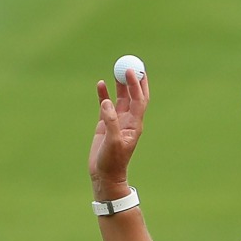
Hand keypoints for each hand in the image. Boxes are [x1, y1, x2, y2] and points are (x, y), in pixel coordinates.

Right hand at [88, 69, 148, 197]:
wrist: (104, 175)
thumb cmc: (112, 162)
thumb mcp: (113, 142)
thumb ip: (111, 121)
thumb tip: (107, 102)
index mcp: (134, 124)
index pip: (139, 99)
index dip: (136, 84)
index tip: (131, 70)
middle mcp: (128, 121)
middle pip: (134, 95)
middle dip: (134, 81)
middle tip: (131, 64)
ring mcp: (117, 122)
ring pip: (121, 98)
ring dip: (120, 85)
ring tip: (117, 70)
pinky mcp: (105, 125)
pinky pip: (105, 105)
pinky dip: (104, 94)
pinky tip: (101, 84)